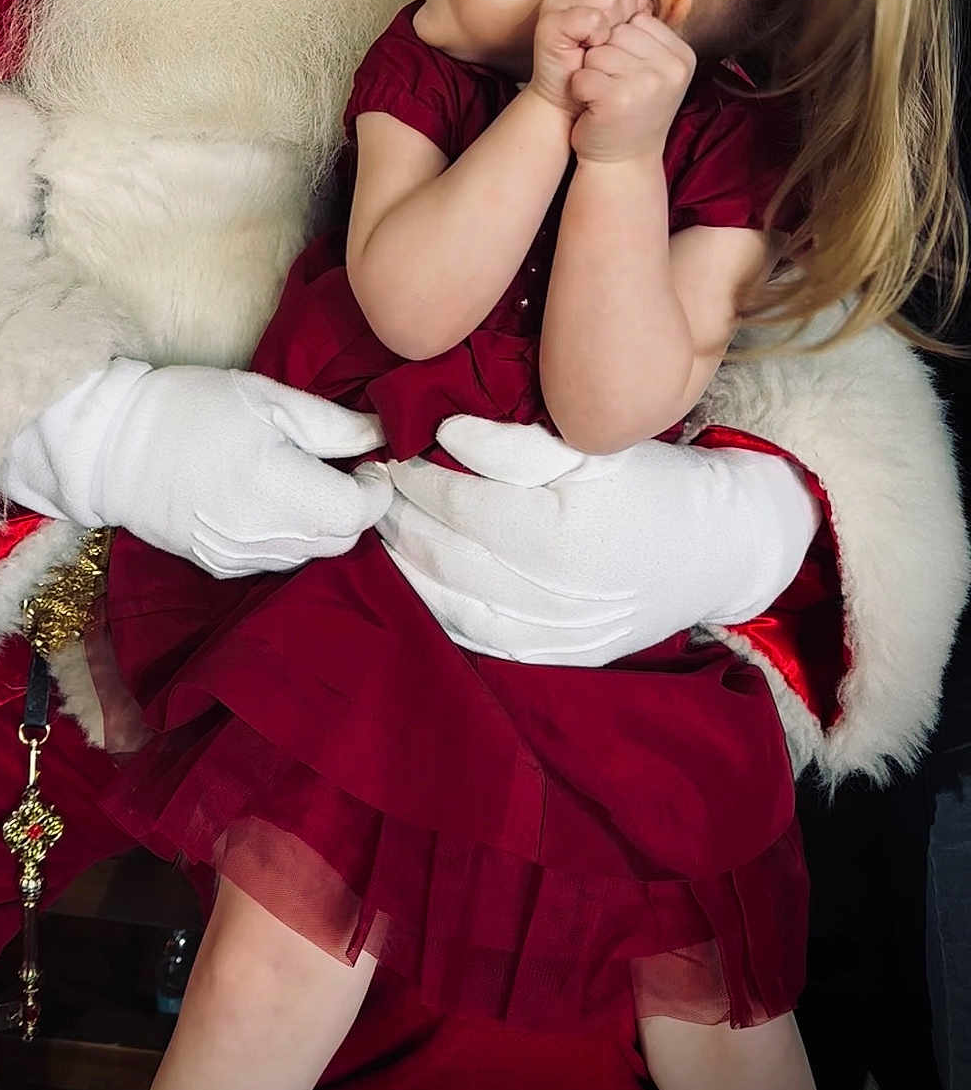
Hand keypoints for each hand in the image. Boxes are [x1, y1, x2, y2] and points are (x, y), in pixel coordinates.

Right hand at [2, 359, 392, 576]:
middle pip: (341, 539)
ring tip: (299, 482)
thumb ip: (332, 425)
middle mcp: (266, 535)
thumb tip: (381, 436)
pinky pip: (275, 560)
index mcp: (282, 489)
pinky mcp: (220, 566)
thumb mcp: (267, 398)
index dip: (375, 487)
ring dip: (320, 524)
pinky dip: (286, 536)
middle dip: (351, 506)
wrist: (112, 446)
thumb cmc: (191, 408)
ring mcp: (241, 558)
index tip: (366, 460)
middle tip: (337, 467)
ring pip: (310, 554)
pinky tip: (265, 502)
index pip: (360, 512)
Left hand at [364, 416, 819, 662]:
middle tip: (374, 480)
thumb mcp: (596, 448)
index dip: (416, 473)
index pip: (460, 502)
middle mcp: (551, 596)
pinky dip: (431, 600)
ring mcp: (549, 637)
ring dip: (403, 557)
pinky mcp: (550, 658)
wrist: (716, 552)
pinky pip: (470, 634)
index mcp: (563, 535)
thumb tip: (446, 432)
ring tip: (386, 519)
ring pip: (445, 599)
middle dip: (400, 513)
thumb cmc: (654, 484)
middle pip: (443, 552)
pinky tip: (414, 570)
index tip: (390, 446)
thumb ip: (517, 442)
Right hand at [528, 0, 650, 114]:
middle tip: (608, 43)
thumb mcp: (628, 39)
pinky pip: (592, 18)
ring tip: (597, 48)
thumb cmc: (604, 76)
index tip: (623, 36)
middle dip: (627, 17)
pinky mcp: (550, 21)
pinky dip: (596, 37)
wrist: (573, 109)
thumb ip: (638, 13)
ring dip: (613, 30)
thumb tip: (654, 0)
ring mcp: (558, 2)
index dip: (638, 8)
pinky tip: (587, 50)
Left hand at [570, 11, 695, 162]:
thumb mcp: (651, 70)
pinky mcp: (619, 100)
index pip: (636, 22)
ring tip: (605, 98)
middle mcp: (671, 68)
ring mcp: (648, 84)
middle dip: (604, 58)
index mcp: (682, 56)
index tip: (626, 74)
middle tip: (613, 89)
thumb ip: (647, 35)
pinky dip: (579, 91)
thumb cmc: (631, 110)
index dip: (619, 45)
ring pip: (598, 52)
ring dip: (591, 74)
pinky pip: (583, 75)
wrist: (623, 161)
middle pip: (616, 34)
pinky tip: (593, 107)